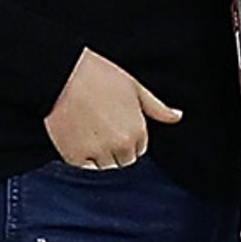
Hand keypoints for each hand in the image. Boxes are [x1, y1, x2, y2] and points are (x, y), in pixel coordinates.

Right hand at [44, 49, 181, 168]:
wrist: (64, 74)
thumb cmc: (100, 76)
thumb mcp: (135, 87)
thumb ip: (157, 108)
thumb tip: (177, 116)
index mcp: (137, 131)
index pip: (139, 149)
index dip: (129, 138)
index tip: (117, 125)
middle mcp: (120, 145)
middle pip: (123, 161)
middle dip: (116, 149)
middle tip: (102, 127)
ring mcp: (96, 152)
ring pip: (104, 166)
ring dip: (99, 155)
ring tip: (89, 130)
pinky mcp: (73, 156)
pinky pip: (83, 166)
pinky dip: (81, 156)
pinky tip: (77, 136)